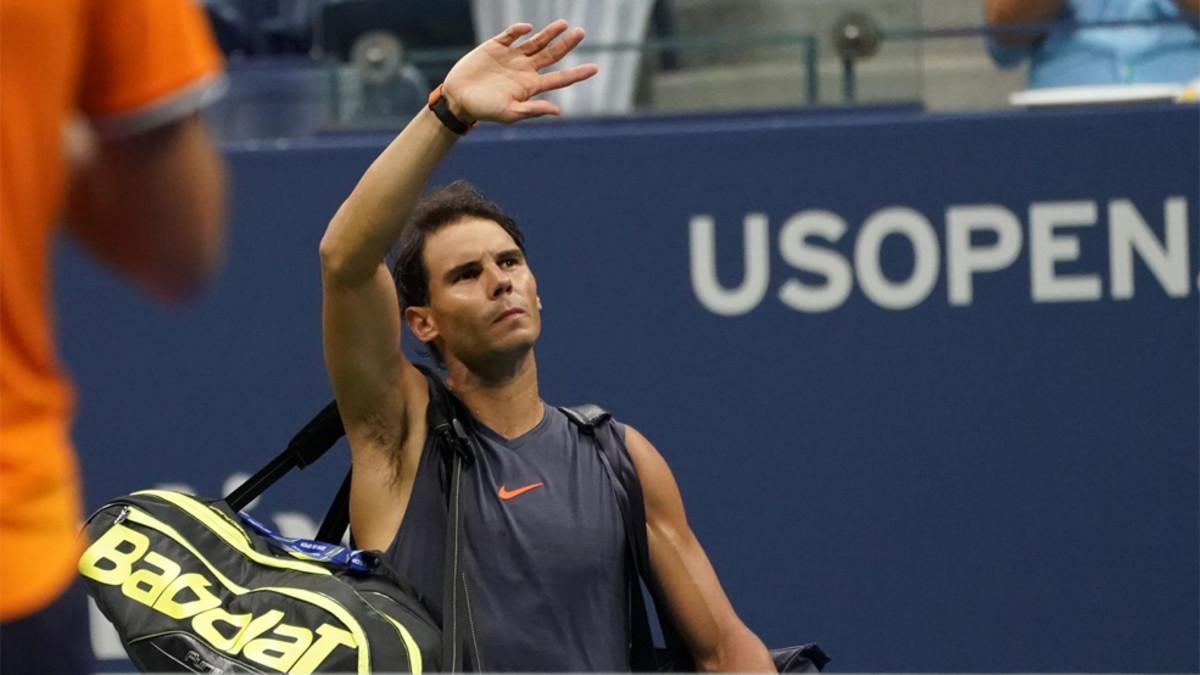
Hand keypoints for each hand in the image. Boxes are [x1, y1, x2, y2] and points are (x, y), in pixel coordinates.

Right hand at [441, 20, 598, 123]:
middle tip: (581, 32)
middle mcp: (525, 70)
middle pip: (552, 55)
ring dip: (549, 33)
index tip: (595, 68)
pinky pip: (511, 35)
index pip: (559, 79)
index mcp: (530, 87)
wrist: (458, 98)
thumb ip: (532, 109)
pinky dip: (519, 30)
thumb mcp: (509, 113)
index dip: (577, 74)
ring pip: (536, 42)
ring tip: (564, 24)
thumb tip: (558, 110)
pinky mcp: (496, 46)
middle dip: (566, 44)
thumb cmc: (484, 110)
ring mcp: (511, 57)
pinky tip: (527, 28)